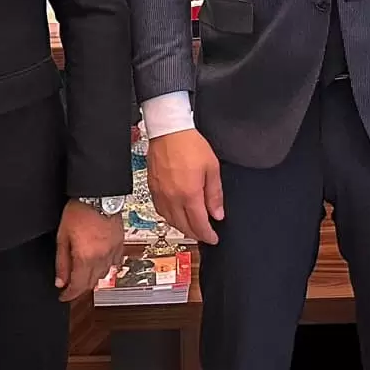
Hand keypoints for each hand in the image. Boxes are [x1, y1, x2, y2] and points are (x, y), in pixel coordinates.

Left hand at [55, 202, 125, 302]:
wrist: (99, 194)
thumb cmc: (79, 210)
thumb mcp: (63, 236)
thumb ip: (62, 262)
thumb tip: (60, 281)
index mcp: (86, 257)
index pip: (78, 286)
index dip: (69, 295)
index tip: (63, 296)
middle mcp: (102, 258)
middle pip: (91, 284)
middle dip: (80, 288)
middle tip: (70, 287)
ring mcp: (113, 251)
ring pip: (104, 275)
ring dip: (92, 279)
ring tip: (82, 275)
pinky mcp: (120, 244)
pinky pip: (115, 263)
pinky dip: (107, 268)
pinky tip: (100, 264)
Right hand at [147, 128, 224, 244]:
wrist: (168, 131)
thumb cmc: (189, 144)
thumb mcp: (211, 168)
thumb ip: (215, 194)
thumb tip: (218, 213)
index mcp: (189, 194)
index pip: (199, 224)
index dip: (207, 235)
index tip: (213, 238)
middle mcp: (172, 198)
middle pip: (184, 226)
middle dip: (196, 234)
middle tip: (205, 235)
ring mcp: (160, 194)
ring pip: (170, 221)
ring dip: (182, 228)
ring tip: (192, 227)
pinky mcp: (152, 188)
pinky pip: (160, 211)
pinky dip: (169, 218)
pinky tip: (175, 215)